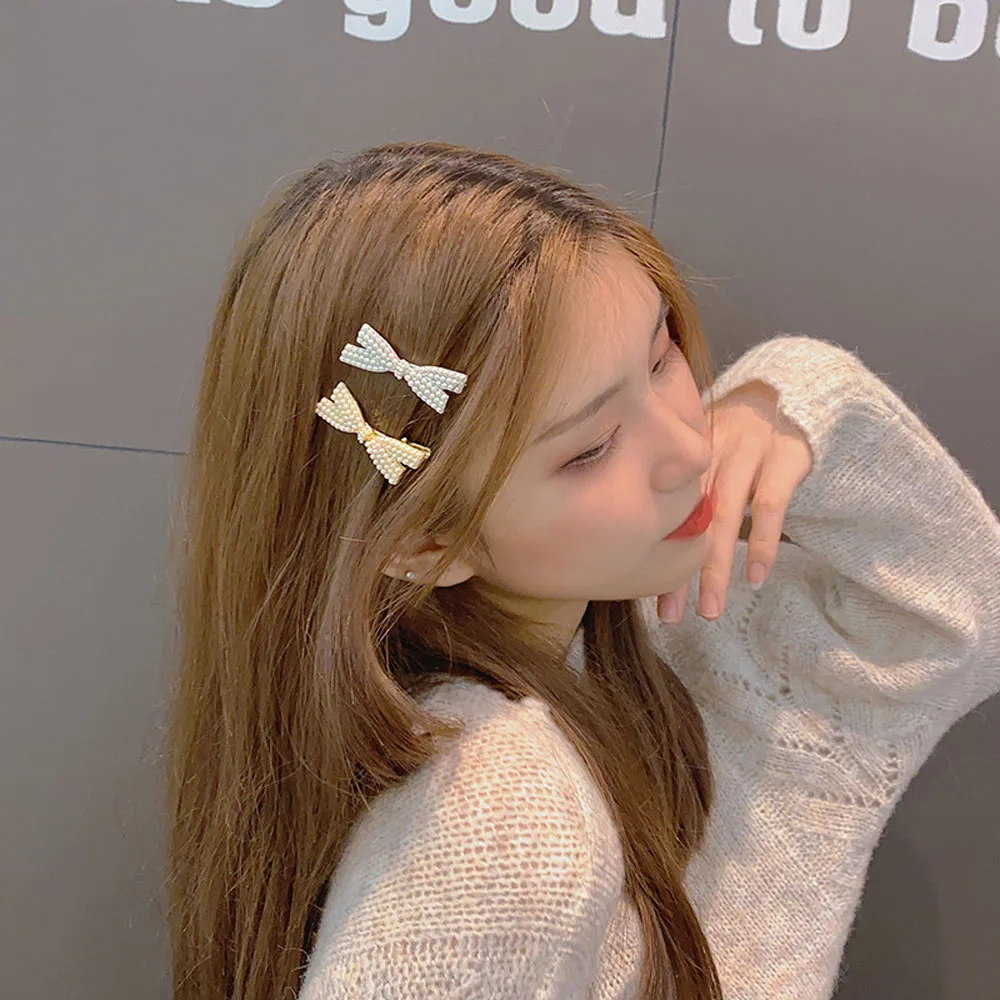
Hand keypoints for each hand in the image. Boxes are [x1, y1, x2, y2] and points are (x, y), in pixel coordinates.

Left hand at [656, 379, 812, 623]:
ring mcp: (748, 451)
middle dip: (678, 572)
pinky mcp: (786, 455)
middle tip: (670, 617)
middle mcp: (710, 451)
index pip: (663, 510)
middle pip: (688, 518)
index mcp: (683, 454)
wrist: (790, 388)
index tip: (643, 594)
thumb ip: (681, 488)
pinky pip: (771, 504)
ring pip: (725, 516)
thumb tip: (648, 548)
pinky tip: (755, 577)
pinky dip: (762, 543)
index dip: (654, 553)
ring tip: (711, 610)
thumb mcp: (703, 452)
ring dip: (715, 568)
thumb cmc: (736, 436)